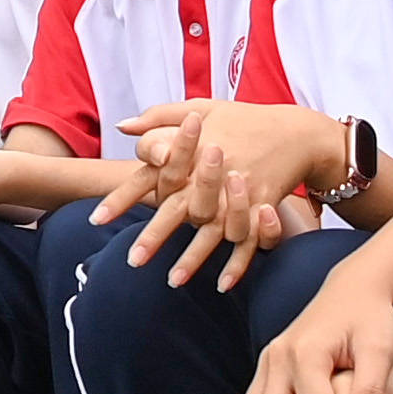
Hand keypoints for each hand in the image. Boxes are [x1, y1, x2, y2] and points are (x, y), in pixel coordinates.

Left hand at [111, 100, 345, 288]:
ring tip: (172, 281)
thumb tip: (121, 127)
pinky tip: (222, 285)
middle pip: (176, 213)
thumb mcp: (200, 107)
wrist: (296, 131)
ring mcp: (238, 197)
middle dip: (153, 238)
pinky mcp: (262, 209)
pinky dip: (237, 265)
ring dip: (192, 260)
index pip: (148, 178)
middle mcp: (211, 178)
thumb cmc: (243, 118)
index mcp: (191, 155)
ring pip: (210, 235)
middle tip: (132, 260)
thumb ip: (158, 118)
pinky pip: (249, 243)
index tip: (96, 219)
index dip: (122, 199)